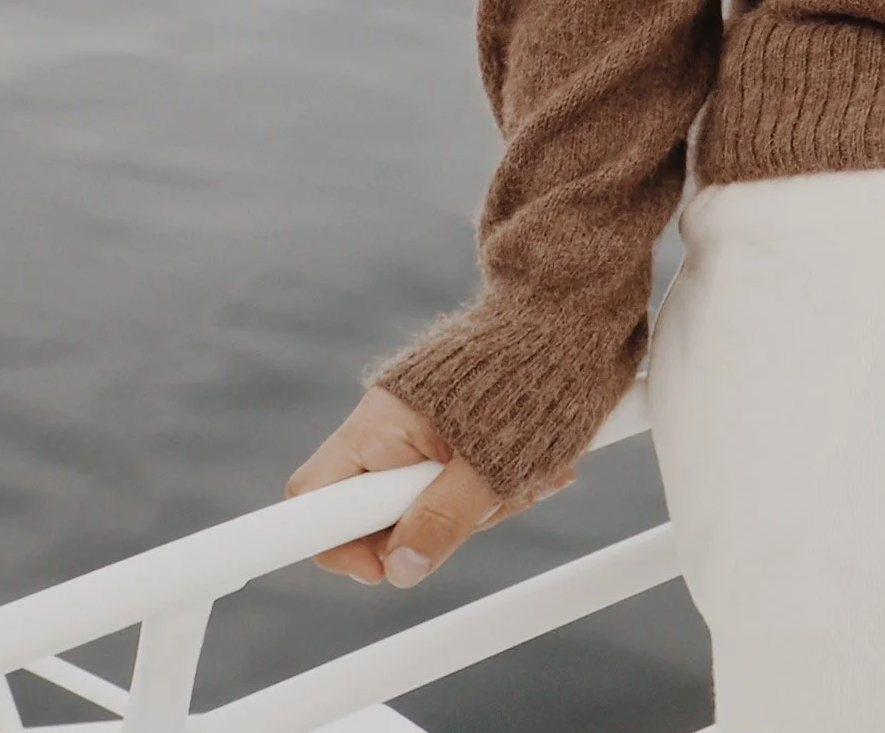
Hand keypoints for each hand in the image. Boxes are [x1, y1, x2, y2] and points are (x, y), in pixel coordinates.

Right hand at [285, 386, 573, 586]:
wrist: (572, 312)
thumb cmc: (534, 378)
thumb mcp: (492, 464)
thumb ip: (441, 518)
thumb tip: (400, 571)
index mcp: (379, 424)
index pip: (312, 498)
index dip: (337, 545)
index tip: (385, 567)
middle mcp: (388, 426)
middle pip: (377, 513)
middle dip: (434, 526)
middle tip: (490, 508)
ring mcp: (420, 428)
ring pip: (425, 503)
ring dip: (478, 506)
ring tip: (529, 476)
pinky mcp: (453, 431)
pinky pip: (456, 482)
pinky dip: (493, 487)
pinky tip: (536, 471)